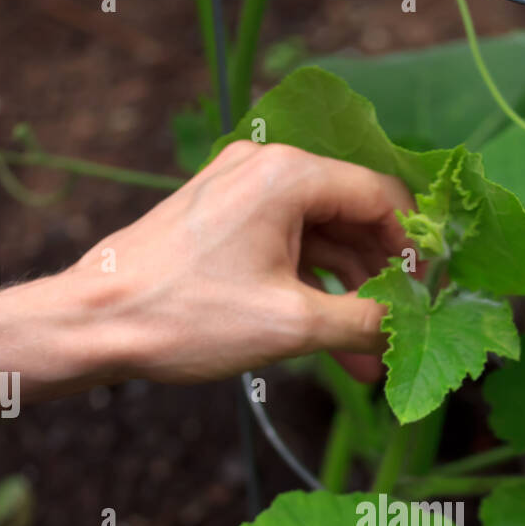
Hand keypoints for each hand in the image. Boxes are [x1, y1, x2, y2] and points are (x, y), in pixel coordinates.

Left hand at [76, 142, 413, 384]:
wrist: (95, 324)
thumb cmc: (189, 316)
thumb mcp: (293, 324)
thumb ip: (364, 320)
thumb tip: (409, 326)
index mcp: (287, 174)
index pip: (380, 196)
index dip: (413, 247)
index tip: (429, 293)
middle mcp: (264, 167)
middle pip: (351, 216)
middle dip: (379, 280)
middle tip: (399, 330)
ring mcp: (238, 191)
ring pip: (318, 239)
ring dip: (345, 295)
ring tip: (365, 358)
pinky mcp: (219, 219)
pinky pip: (284, 247)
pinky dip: (308, 289)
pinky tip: (327, 342)